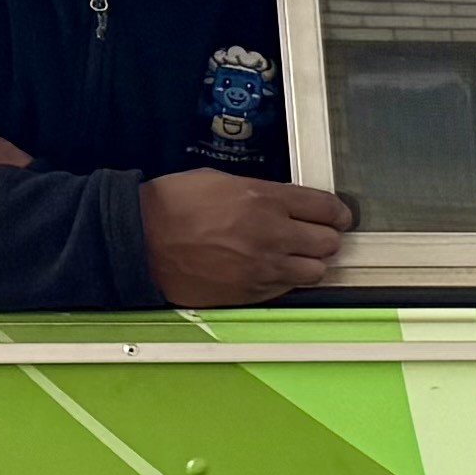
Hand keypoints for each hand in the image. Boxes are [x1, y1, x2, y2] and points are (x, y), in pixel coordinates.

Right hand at [138, 169, 355, 308]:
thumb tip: (288, 204)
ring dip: (310, 263)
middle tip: (314, 236)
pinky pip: (288, 289)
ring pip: (316, 271)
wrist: (138, 240)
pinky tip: (270, 270)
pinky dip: (286, 280)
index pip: (327, 209)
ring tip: (294, 256)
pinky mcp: (251, 292)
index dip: (337, 213)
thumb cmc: (171, 206)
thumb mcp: (221, 181)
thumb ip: (263, 193)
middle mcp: (272, 235)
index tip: (337, 217)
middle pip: (329, 243)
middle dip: (325, 238)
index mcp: (265, 200)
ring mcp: (263, 267)